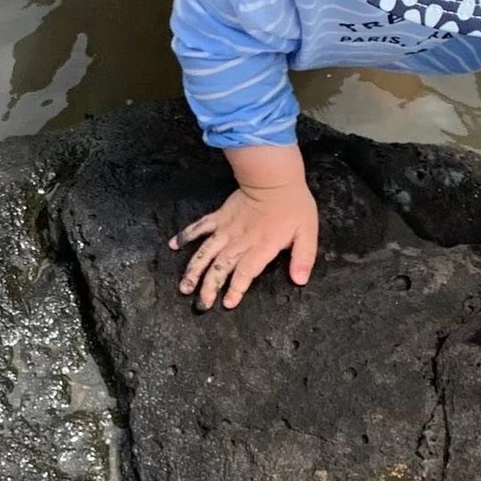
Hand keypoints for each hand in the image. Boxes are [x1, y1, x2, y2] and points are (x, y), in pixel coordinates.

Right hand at [170, 179, 317, 311]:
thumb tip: (300, 280)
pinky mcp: (220, 217)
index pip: (246, 272)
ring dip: (194, 269)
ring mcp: (227, 229)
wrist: (274, 177)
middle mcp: (240, 241)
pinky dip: (186, 235)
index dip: (236, 288)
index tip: (228, 303)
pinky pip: (200, 226)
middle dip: (210, 286)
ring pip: (206, 252)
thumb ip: (303, 257)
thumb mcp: (307, 232)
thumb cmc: (293, 205)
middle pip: (221, 267)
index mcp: (262, 246)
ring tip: (184, 286)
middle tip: (202, 303)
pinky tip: (173, 245)